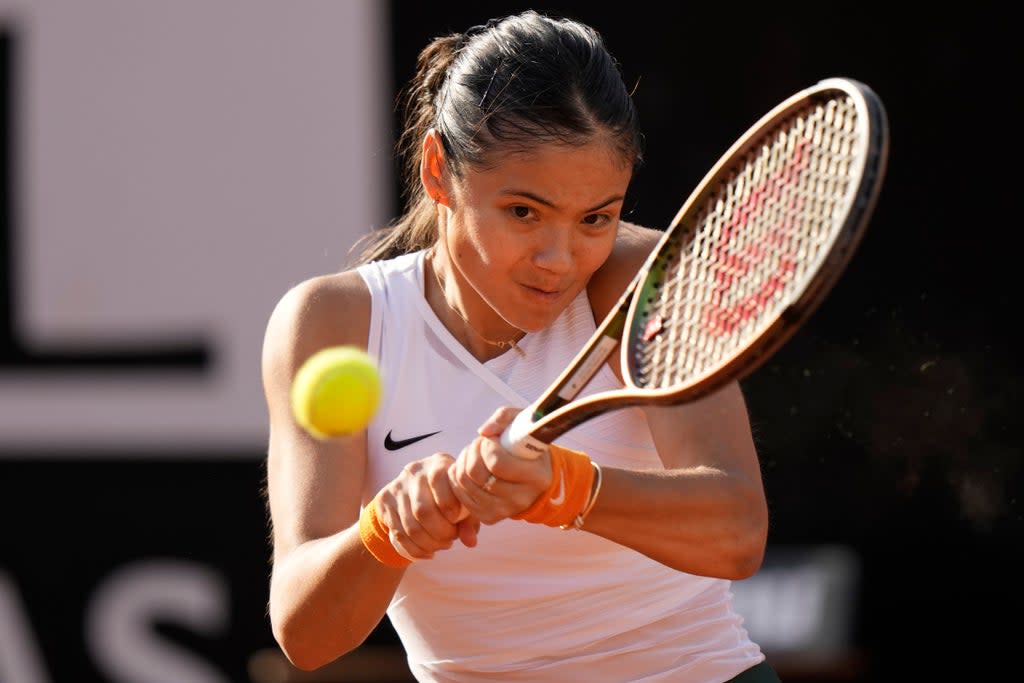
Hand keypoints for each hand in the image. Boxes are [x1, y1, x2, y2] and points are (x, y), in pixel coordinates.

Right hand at [375, 453, 480, 560]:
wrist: (417, 491)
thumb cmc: (451, 497)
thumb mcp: (464, 503)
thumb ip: (470, 520)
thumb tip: (470, 541)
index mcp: (438, 463)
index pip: (439, 481)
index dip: (450, 507)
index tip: (457, 520)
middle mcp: (415, 471)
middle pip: (423, 511)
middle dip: (441, 533)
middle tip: (450, 539)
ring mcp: (397, 486)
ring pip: (410, 527)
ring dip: (430, 544)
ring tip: (441, 545)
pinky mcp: (384, 501)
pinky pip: (399, 535)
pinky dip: (416, 550)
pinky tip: (428, 551)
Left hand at [447, 407, 552, 524]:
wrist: (535, 474)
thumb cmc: (526, 444)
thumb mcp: (522, 421)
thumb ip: (503, 418)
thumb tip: (483, 431)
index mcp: (536, 476)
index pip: (497, 463)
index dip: (487, 446)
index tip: (492, 439)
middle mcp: (522, 498)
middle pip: (477, 475)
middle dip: (472, 452)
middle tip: (480, 444)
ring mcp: (505, 510)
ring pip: (465, 484)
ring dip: (463, 462)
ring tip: (475, 454)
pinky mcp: (489, 517)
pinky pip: (460, 495)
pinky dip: (459, 478)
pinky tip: (470, 468)